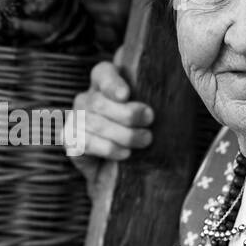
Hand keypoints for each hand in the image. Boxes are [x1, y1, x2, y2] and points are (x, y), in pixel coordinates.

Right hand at [68, 46, 154, 192]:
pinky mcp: (70, 139)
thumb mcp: (150, 114)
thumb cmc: (141, 134)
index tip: (125, 95)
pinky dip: (108, 149)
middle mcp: (88, 97)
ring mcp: (76, 118)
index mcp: (106, 83)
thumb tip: (176, 88)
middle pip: (99, 101)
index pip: (103, 73)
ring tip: (143, 141)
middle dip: (127, 114)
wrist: (122, 172)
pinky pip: (85, 142)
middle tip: (149, 124)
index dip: (112, 83)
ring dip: (122, 134)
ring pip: (94, 122)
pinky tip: (124, 154)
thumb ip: (154, 98)